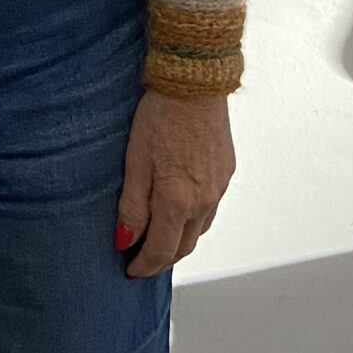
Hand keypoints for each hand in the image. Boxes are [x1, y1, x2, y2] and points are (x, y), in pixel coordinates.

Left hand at [115, 89, 233, 277]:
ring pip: (199, 230)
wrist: (195, 82)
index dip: (144, 265)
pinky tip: (181, 210)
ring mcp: (219, 187)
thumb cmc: (161, 114)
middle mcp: (203, 201)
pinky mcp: (227, 172)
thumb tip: (126, 240)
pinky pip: (210, 208)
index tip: (130, 270)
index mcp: (178, 201)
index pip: (161, 251)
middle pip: (183, 247)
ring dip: (179, 240)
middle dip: (162, 258)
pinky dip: (194, 219)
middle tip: (141, 260)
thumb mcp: (135, 159)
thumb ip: (132, 205)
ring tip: (159, 238)